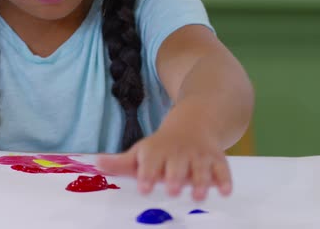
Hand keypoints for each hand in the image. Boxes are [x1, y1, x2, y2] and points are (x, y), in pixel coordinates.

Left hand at [97, 125, 231, 200]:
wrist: (193, 123)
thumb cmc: (160, 147)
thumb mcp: (140, 152)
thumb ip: (120, 163)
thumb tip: (95, 164)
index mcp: (157, 152)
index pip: (150, 162)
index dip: (147, 174)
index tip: (143, 187)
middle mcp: (178, 153)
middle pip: (176, 165)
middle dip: (174, 177)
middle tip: (171, 190)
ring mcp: (198, 156)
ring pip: (200, 168)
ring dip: (199, 181)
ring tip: (197, 195)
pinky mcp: (216, 159)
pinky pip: (222, 168)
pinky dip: (224, 179)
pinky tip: (224, 191)